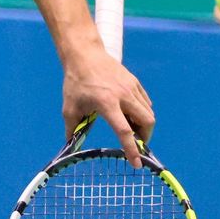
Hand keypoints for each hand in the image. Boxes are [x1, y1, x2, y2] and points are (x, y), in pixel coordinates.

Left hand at [61, 42, 154, 165]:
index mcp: (107, 104)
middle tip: (136, 143)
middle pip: (147, 122)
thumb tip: (70, 146)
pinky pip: (146, 102)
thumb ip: (72, 128)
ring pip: (149, 112)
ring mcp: (131, 87)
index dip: (132, 149)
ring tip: (131, 127)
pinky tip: (132, 114)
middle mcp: (123, 96)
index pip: (125, 131)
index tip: (136, 163)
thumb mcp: (70, 107)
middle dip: (144, 137)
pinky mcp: (134, 82)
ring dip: (144, 125)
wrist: (84, 54)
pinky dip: (143, 112)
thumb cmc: (75, 82)